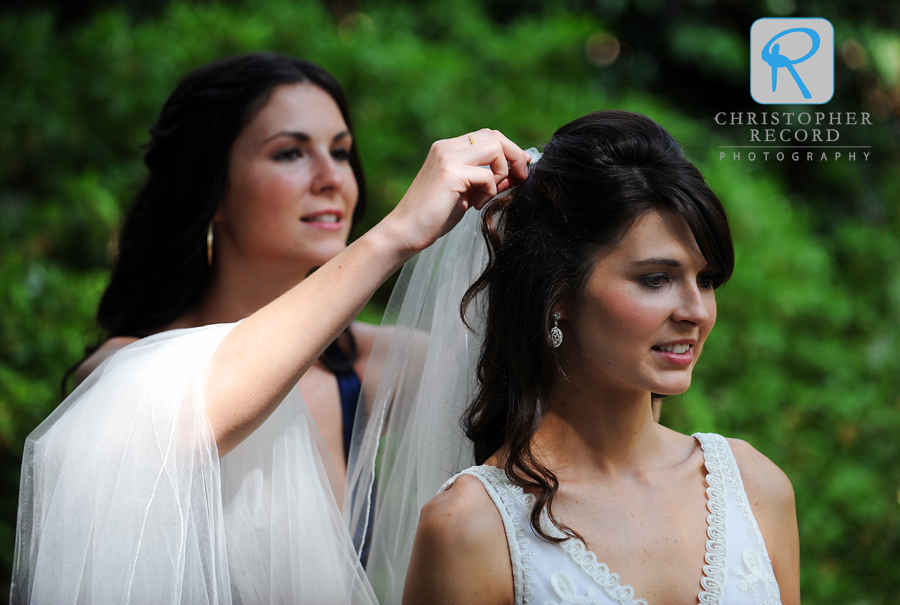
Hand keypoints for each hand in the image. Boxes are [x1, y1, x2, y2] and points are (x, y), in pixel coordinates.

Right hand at [384, 129, 530, 253]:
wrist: (405, 231)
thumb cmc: (434, 216)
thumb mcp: (464, 192)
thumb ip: (484, 179)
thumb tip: (515, 171)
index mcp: (448, 148)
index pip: (488, 136)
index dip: (510, 151)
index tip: (520, 171)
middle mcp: (446, 147)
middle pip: (495, 136)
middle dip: (515, 157)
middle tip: (518, 179)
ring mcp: (447, 158)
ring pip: (495, 148)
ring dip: (502, 172)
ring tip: (489, 194)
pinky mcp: (450, 174)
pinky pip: (487, 175)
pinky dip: (490, 190)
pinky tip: (476, 205)